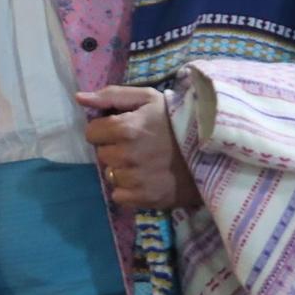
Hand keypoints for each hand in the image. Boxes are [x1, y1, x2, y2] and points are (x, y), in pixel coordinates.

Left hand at [77, 85, 200, 210]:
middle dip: (115, 148)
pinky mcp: (143, 198)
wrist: (214, 150)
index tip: (124, 129)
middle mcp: (127, 155)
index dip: (106, 130)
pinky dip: (130, 189)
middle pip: (101, 154)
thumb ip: (111, 96)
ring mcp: (135, 179)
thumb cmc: (178, 120)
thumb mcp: (149, 99)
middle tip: (140, 145)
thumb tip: (79, 98)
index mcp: (126, 128)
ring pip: (111, 174)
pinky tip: (148, 178)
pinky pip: (119, 195)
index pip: (92, 133)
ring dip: (123, 169)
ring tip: (147, 161)